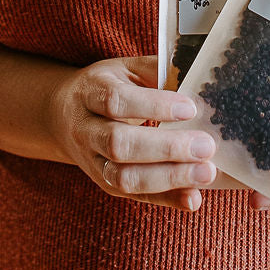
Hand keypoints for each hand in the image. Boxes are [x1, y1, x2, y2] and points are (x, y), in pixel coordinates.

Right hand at [59, 54, 217, 211]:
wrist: (63, 117)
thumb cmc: (107, 87)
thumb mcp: (126, 69)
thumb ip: (156, 71)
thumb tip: (196, 78)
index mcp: (90, 93)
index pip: (116, 101)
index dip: (153, 105)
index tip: (190, 108)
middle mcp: (86, 130)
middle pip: (119, 144)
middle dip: (166, 148)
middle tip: (205, 146)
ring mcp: (93, 162)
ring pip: (124, 177)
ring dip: (168, 178)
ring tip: (206, 173)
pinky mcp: (105, 184)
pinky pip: (135, 196)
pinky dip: (166, 200)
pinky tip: (193, 198)